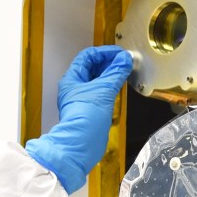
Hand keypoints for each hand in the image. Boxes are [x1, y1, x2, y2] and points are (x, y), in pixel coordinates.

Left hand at [26, 46, 132, 192]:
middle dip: (109, 63)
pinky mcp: (90, 109)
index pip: (88, 57)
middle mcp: (75, 87)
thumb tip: (125, 60)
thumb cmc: (85, 118)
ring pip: (97, 80)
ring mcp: (82, 98)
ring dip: (111, 74)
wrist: (82, 143)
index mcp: (72, 79)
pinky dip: (111, 86)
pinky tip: (120, 85)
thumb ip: (116, 73)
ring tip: (124, 71)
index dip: (104, 53)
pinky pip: (101, 91)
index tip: (119, 54)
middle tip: (124, 62)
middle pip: (92, 68)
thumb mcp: (104, 90)